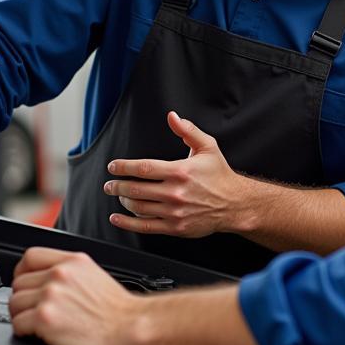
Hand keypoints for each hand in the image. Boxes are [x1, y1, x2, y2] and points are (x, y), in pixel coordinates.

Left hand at [9, 248, 137, 344]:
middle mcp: (59, 274)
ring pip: (14, 303)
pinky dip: (24, 331)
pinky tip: (39, 334)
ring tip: (37, 324)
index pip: (30, 257)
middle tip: (35, 311)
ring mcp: (50, 295)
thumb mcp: (93, 275)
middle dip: (24, 299)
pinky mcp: (44, 318)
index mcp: (71, 261)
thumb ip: (68, 271)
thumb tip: (47, 279)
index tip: (26, 284)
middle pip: (19, 282)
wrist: (131, 328)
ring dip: (22, 316)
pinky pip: (17, 324)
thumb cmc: (117, 310)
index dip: (22, 272)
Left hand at [103, 111, 251, 237]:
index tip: (113, 166)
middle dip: (117, 186)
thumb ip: (188, 130)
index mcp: (180, 171)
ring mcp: (175, 212)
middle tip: (109, 184)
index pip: (143, 168)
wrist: (235, 204)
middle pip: (136, 189)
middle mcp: (175, 192)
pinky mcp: (176, 228)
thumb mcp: (208, 147)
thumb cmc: (220, 175)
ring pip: (138, 207)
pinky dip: (127, 223)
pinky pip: (146, 226)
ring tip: (118, 196)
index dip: (124, 167)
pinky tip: (116, 218)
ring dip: (123, 201)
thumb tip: (172, 116)